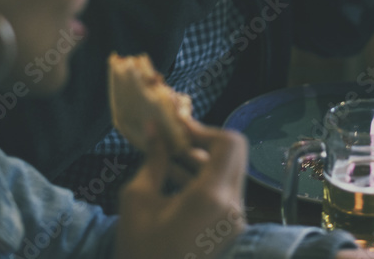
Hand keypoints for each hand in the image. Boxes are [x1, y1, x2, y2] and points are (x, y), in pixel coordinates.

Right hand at [114, 121, 248, 258]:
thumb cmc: (141, 253)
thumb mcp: (137, 201)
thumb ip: (153, 160)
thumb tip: (154, 128)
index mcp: (212, 196)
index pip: (229, 142)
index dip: (204, 129)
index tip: (177, 126)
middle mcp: (232, 206)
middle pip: (233, 155)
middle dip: (203, 143)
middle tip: (173, 142)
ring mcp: (236, 221)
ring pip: (228, 174)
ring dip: (201, 162)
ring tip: (167, 162)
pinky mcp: (231, 232)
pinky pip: (223, 194)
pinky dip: (204, 182)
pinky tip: (173, 185)